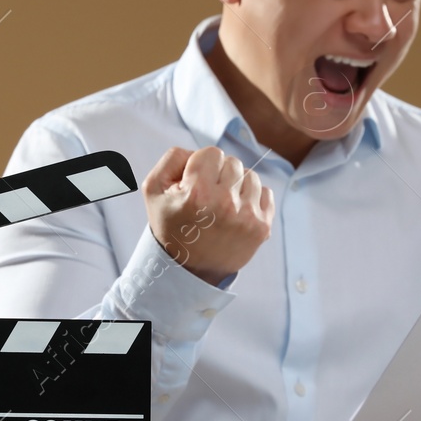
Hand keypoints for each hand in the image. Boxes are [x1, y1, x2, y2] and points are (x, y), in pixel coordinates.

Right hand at [143, 146, 273, 284]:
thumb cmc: (172, 226)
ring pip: (251, 176)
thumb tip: (199, 151)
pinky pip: (266, 193)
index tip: (195, 184)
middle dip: (219, 175)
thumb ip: (172, 158)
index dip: (202, 165)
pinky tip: (237, 212)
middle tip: (208, 197)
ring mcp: (247, 217)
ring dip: (237, 186)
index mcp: (197, 193)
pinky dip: (253, 199)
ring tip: (223, 205)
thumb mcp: (154, 190)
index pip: (212, 153)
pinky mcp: (262, 227)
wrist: (189, 269)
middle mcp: (225, 204)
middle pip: (233, 162)